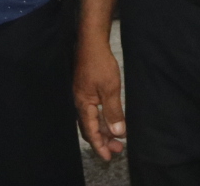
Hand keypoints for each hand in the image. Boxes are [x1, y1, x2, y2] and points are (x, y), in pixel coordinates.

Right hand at [72, 39, 125, 160]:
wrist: (91, 42)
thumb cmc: (100, 63)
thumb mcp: (111, 89)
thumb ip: (114, 112)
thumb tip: (118, 133)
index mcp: (83, 104)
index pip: (90, 131)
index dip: (99, 145)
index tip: (108, 157)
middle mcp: (81, 102)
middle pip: (90, 128)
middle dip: (103, 140)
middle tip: (118, 149)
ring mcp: (83, 96)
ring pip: (92, 119)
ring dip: (104, 129)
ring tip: (118, 137)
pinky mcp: (87, 89)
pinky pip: (94, 110)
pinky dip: (103, 118)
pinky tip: (112, 119)